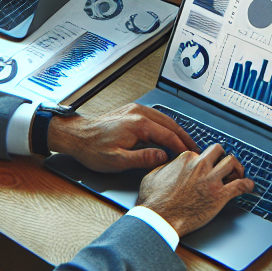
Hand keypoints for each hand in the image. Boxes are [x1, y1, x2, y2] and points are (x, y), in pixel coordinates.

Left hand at [46, 103, 199, 173]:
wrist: (76, 135)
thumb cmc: (93, 149)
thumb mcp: (117, 160)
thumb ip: (143, 158)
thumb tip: (163, 155)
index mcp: (139, 124)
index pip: (168, 136)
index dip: (182, 146)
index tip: (191, 155)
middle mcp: (139, 113)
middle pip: (170, 124)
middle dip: (184, 137)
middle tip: (195, 148)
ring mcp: (136, 110)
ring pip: (164, 119)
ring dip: (176, 130)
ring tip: (185, 143)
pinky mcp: (131, 111)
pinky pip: (156, 117)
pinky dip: (166, 125)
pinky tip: (168, 133)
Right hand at [136, 143, 255, 236]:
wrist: (159, 219)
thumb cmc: (153, 201)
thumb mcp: (153, 175)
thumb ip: (164, 166)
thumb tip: (167, 164)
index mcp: (186, 159)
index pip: (201, 152)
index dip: (204, 161)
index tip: (206, 168)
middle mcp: (200, 165)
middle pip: (219, 151)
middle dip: (223, 157)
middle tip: (225, 166)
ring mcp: (211, 179)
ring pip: (232, 162)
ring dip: (237, 168)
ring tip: (238, 173)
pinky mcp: (219, 195)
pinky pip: (240, 185)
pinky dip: (248, 185)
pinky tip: (249, 187)